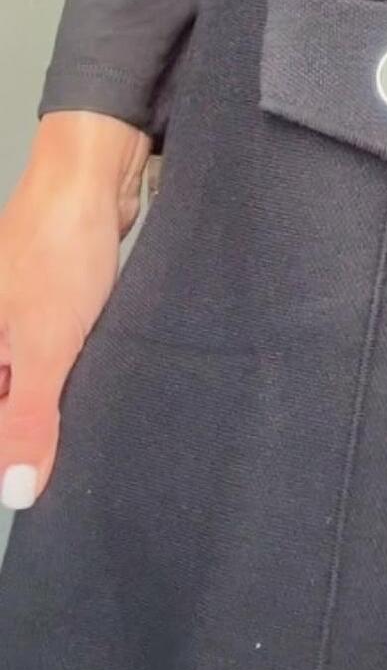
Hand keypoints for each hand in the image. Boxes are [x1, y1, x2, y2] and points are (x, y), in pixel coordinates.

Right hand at [0, 111, 150, 510]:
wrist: (94, 180)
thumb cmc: (58, 248)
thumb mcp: (43, 349)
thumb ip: (28, 419)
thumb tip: (15, 489)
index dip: (7, 452)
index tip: (30, 487)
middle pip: (3, 404)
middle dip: (28, 435)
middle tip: (58, 467)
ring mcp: (10, 321)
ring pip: (22, 385)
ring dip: (49, 410)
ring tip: (78, 432)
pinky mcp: (47, 311)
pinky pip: (49, 361)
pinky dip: (67, 381)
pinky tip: (92, 394)